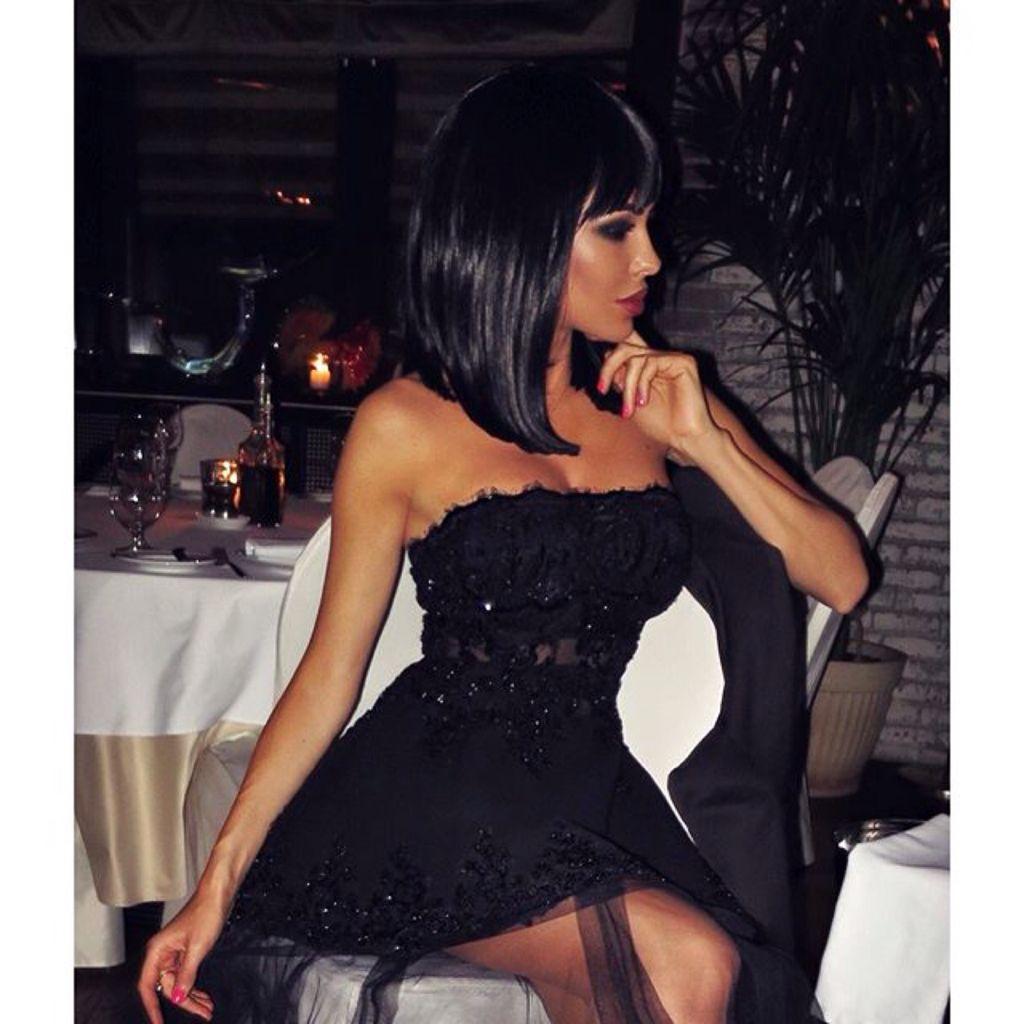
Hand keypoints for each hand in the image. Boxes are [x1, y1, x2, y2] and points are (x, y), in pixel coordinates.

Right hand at [137, 894, 225, 1021]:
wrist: (218, 895)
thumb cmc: (205, 913)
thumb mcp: (197, 948)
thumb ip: (185, 975)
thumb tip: (176, 997)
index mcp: (157, 951)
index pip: (148, 986)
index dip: (151, 1007)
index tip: (159, 1023)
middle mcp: (162, 953)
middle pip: (167, 987)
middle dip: (184, 1002)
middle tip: (202, 1013)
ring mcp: (174, 953)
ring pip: (178, 983)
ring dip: (192, 996)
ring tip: (207, 1008)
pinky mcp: (185, 952)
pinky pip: (186, 975)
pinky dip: (195, 986)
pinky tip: (204, 996)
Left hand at [595, 330, 725, 465]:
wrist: (685, 439)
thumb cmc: (661, 425)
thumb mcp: (630, 400)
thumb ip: (620, 380)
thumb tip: (606, 358)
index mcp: (648, 367)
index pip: (624, 350)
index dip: (607, 359)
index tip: (598, 381)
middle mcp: (660, 359)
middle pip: (626, 346)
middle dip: (609, 367)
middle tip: (602, 388)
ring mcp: (672, 359)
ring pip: (635, 357)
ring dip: (627, 386)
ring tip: (629, 408)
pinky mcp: (684, 362)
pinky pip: (651, 362)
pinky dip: (641, 383)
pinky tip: (644, 402)